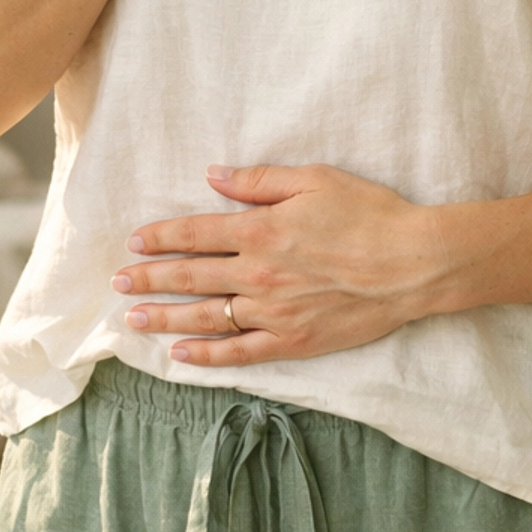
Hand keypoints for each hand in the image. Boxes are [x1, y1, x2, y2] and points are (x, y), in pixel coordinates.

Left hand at [111, 163, 445, 366]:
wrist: (413, 263)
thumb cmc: (369, 214)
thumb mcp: (314, 179)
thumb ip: (259, 180)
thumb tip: (214, 175)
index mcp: (261, 229)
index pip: (195, 233)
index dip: (161, 237)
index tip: (135, 241)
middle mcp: (258, 273)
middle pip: (190, 276)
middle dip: (149, 277)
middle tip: (118, 280)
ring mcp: (273, 311)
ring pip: (205, 317)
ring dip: (164, 317)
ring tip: (133, 317)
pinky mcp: (293, 341)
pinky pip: (239, 353)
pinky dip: (206, 357)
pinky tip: (180, 355)